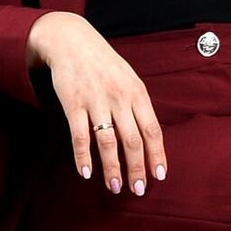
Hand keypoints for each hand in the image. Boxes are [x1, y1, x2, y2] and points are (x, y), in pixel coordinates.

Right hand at [27, 12, 167, 195]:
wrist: (71, 40)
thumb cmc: (104, 64)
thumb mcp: (129, 79)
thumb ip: (138, 106)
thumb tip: (150, 139)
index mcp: (137, 93)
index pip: (152, 130)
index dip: (157, 155)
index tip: (159, 177)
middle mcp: (119, 98)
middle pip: (133, 140)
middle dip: (137, 168)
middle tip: (137, 190)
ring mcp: (96, 101)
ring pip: (107, 142)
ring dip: (112, 168)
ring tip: (115, 187)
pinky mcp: (73, 104)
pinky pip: (80, 136)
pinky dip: (83, 156)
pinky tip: (86, 172)